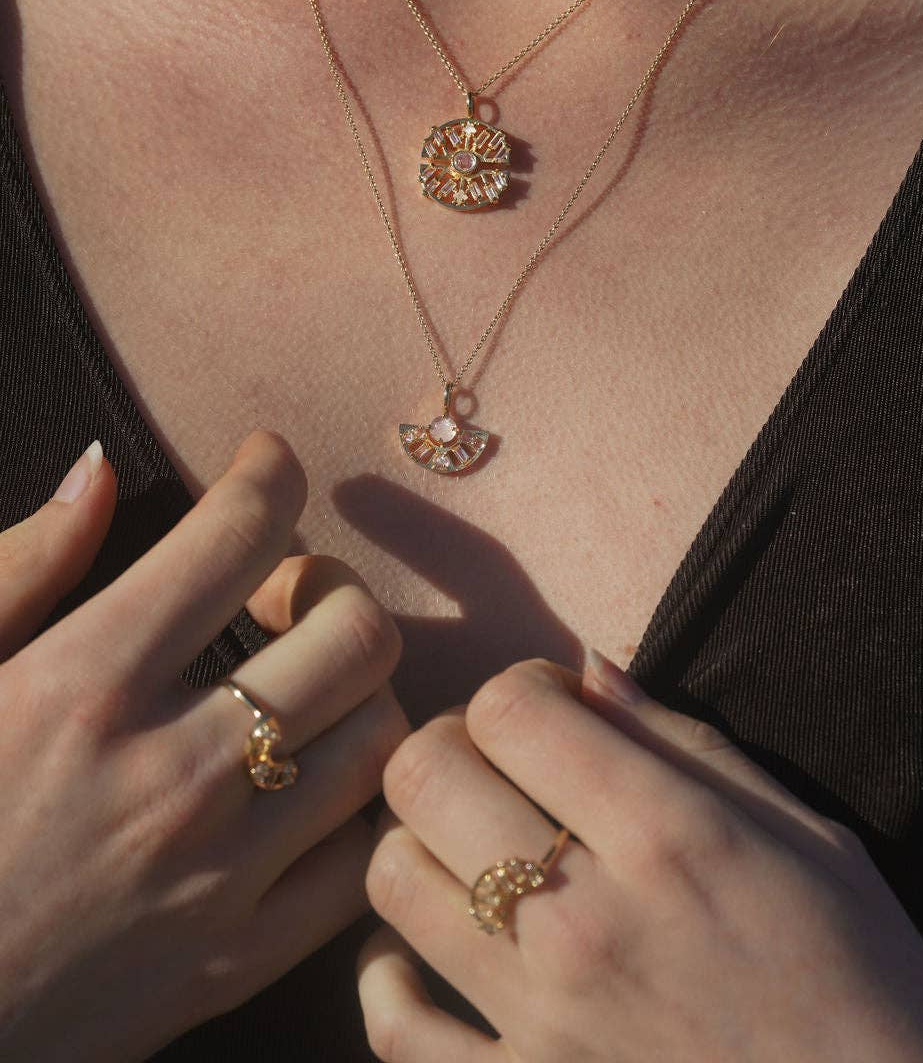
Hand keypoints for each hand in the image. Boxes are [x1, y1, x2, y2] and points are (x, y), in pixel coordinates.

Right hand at [0, 427, 407, 1062]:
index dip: (272, 472)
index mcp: (85, 682)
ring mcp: (215, 877)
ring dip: (359, 691)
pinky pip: (363, 862)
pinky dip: (359, 809)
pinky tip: (311, 787)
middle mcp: (170, 771)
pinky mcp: (234, 964)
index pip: (240, 533)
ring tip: (304, 686)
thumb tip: (102, 468)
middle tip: (283, 594)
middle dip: (333, 586)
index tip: (264, 464)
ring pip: (380, 741)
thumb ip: (25, 567)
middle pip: (354, 633)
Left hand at [358, 654, 922, 1062]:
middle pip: (425, 773)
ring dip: (421, 844)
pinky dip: (390, 979)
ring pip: (392, 880)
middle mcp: (586, 921)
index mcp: (666, 835)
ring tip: (472, 850)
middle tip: (505, 769)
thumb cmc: (864, 979)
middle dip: (455, 744)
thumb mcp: (804, 835)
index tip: (557, 712)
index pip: (508, 704)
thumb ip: (681, 742)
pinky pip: (393, 1028)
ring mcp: (542, 1020)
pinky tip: (427, 956)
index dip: (523, 687)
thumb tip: (590, 665)